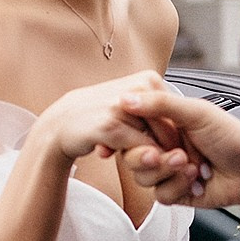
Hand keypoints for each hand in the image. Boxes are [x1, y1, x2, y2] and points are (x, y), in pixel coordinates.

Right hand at [42, 70, 176, 167]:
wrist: (58, 125)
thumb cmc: (96, 116)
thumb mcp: (131, 109)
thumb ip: (158, 112)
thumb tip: (182, 131)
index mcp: (149, 79)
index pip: (178, 117)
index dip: (173, 139)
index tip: (160, 149)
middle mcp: (141, 87)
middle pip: (172, 132)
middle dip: (164, 152)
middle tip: (147, 157)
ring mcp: (126, 106)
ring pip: (159, 145)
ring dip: (148, 160)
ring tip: (120, 151)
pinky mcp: (112, 125)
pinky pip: (141, 153)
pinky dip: (135, 161)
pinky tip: (105, 150)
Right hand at [116, 87, 239, 212]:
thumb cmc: (231, 135)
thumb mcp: (196, 112)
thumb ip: (160, 104)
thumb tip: (126, 99)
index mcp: (164, 125)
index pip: (131, 131)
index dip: (131, 136)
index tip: (140, 137)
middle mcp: (163, 147)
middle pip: (132, 157)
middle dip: (152, 158)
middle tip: (177, 154)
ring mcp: (168, 171)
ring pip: (144, 178)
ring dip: (170, 172)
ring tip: (193, 165)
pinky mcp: (175, 192)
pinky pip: (160, 195)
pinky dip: (179, 187)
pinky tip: (197, 181)